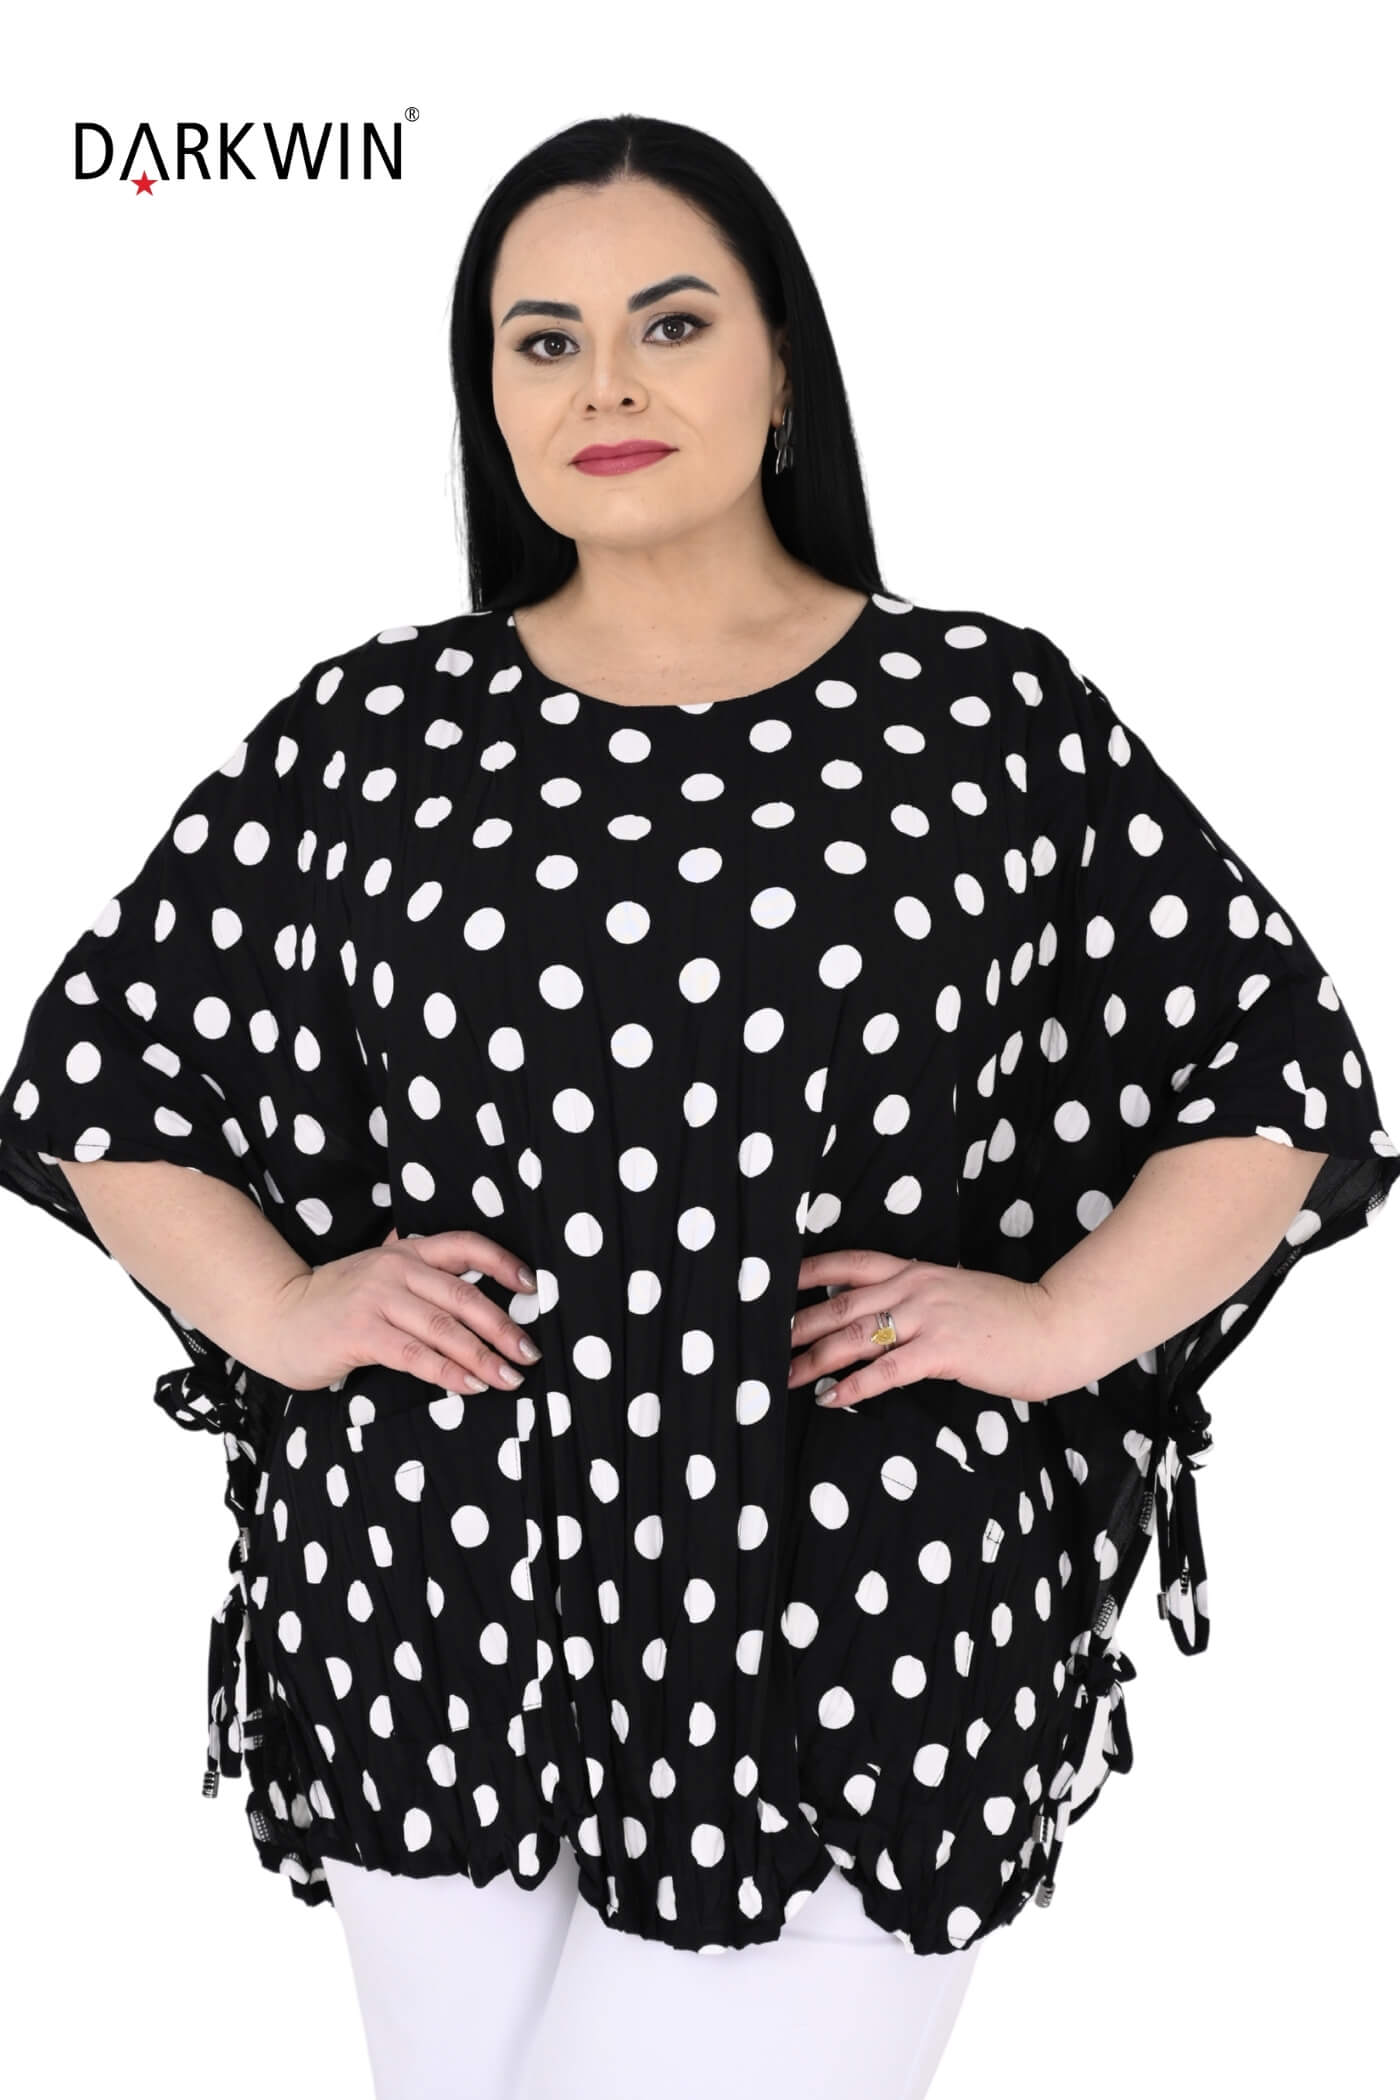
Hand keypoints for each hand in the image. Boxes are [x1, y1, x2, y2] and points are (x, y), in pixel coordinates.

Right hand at [261, 1226, 540, 1395]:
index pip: (466, 1246)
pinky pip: (415, 1355)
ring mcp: (377, 1299)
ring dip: (483, 1357)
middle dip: (503, 1328)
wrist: (275, 1316)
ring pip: (444, 1329)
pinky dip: (447, 1373)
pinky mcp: (360, 1332)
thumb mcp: (379, 1276)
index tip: (533, 1287)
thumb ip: (418, 1276)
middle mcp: (396, 1269)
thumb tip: (475, 1289)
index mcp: (407, 1252)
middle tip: (529, 1353)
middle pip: (464, 1296)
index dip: (504, 1263)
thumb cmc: (335, 1302)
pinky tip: (469, 1386)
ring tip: (509, 1377)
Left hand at [786, 1249, 1056, 1409]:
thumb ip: (916, 1298)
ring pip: (856, 1335)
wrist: (1053, 1326)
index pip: (851, 1262)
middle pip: (842, 1303)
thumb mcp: (953, 1293)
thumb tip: (877, 1315)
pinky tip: (833, 1399)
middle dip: (799, 1325)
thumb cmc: (1006, 1316)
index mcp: (916, 1272)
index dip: (810, 1272)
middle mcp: (915, 1288)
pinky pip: (888, 1369)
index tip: (774, 1285)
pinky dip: (856, 1386)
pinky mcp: (943, 1350)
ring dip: (816, 1359)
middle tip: (765, 1344)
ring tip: (787, 1377)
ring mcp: (928, 1317)